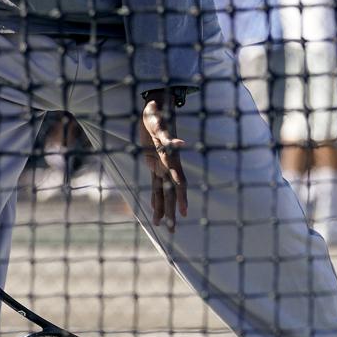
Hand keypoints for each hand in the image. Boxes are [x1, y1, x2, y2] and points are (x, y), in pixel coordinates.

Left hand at [140, 91, 189, 230]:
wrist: (154, 107)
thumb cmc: (156, 114)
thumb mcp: (160, 124)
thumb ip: (168, 137)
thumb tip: (180, 144)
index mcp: (170, 158)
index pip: (178, 181)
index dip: (181, 196)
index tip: (184, 211)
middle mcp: (168, 164)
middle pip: (171, 192)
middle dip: (172, 210)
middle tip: (173, 229)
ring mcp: (161, 165)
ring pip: (163, 192)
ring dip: (163, 209)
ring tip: (163, 226)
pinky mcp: (153, 164)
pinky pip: (155, 185)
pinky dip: (155, 198)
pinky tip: (155, 211)